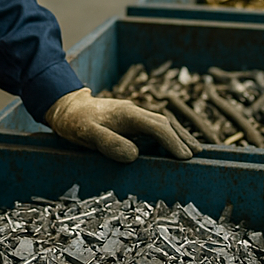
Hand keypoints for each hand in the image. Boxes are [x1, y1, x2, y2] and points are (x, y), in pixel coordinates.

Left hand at [45, 87, 200, 162]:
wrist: (67, 107)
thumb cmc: (76, 122)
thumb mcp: (87, 134)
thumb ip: (108, 143)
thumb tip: (134, 155)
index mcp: (127, 114)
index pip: (156, 127)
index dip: (172, 142)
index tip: (184, 156)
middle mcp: (134, 111)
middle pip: (165, 123)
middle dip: (182, 138)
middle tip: (197, 155)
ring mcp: (133, 115)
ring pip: (162, 123)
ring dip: (178, 135)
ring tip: (193, 150)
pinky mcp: (131, 120)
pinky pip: (154, 127)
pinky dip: (168, 135)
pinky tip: (173, 145)